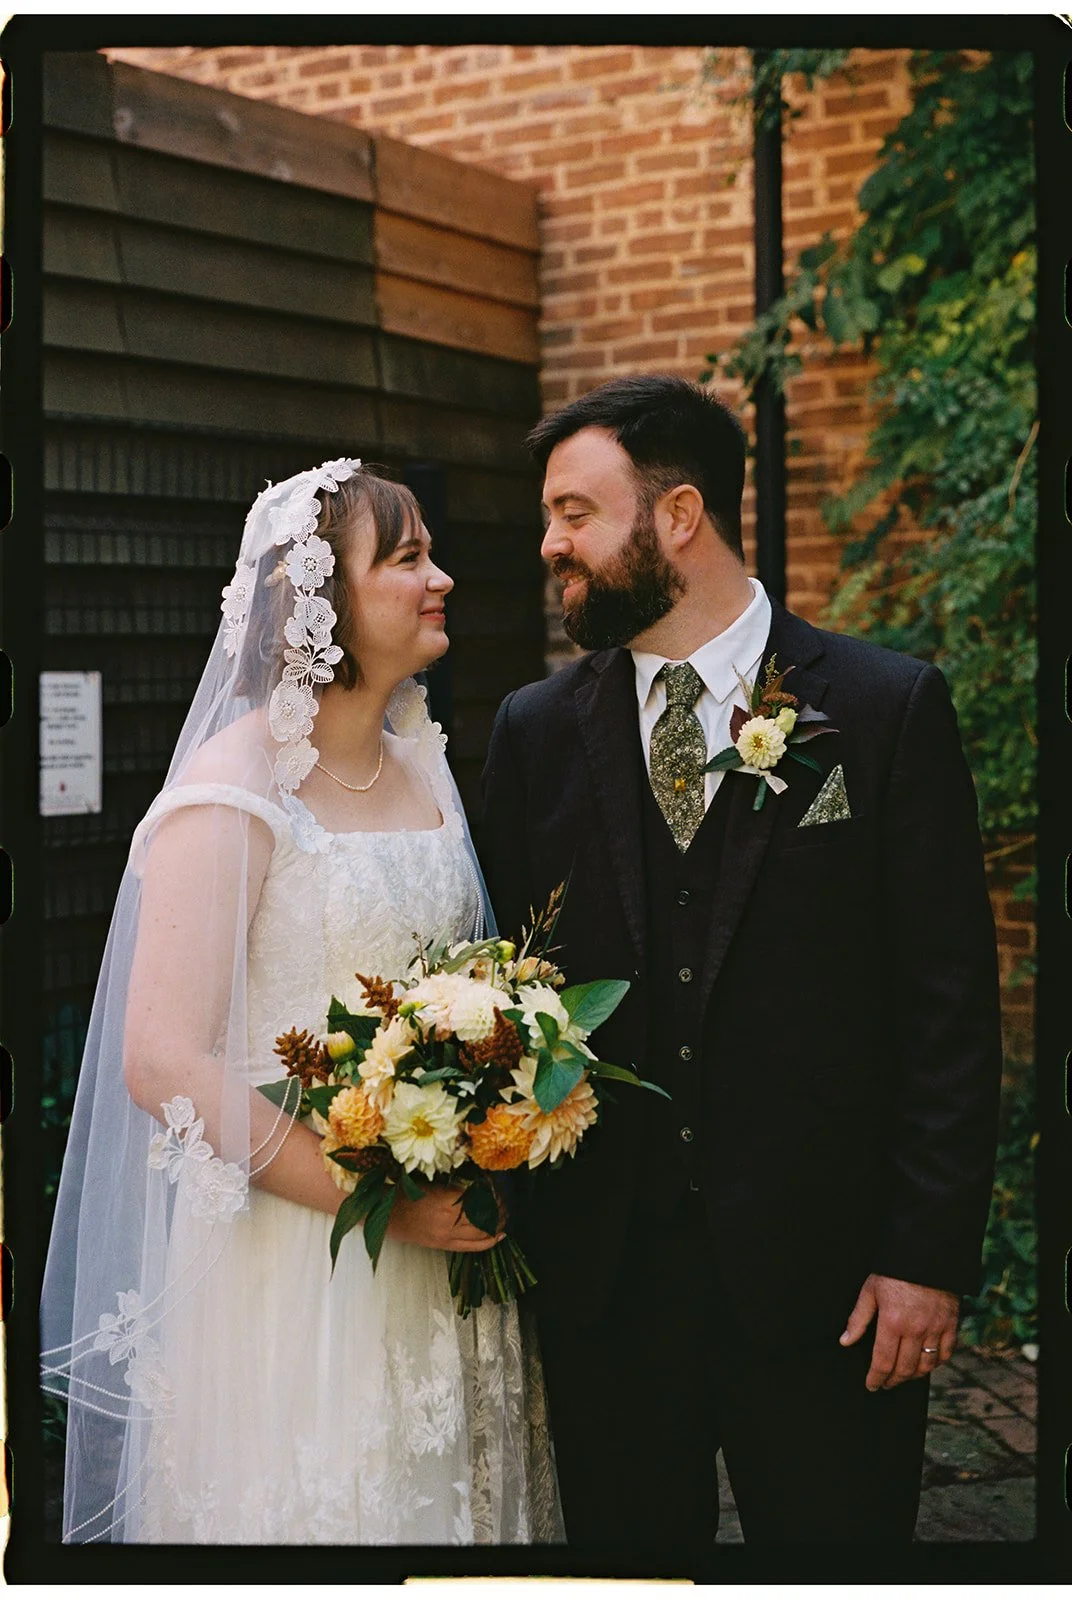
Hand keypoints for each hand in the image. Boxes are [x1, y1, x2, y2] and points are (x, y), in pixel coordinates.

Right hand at [385, 1183, 504, 1252]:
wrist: (386, 1215)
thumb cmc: (406, 1193)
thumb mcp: (433, 1184)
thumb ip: (456, 1187)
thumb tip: (481, 1186)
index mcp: (447, 1201)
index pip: (481, 1199)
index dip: (494, 1194)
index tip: (500, 1188)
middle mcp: (450, 1221)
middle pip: (485, 1217)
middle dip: (499, 1210)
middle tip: (507, 1202)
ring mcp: (447, 1236)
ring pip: (481, 1233)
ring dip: (497, 1224)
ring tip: (505, 1216)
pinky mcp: (443, 1245)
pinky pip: (471, 1247)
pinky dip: (488, 1242)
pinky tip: (499, 1236)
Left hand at [840, 1273, 959, 1390]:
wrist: (927, 1252)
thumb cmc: (894, 1270)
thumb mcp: (870, 1290)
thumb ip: (859, 1319)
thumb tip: (845, 1341)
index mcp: (892, 1322)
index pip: (883, 1362)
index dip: (876, 1378)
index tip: (872, 1385)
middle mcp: (915, 1330)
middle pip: (904, 1368)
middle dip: (893, 1381)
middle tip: (885, 1384)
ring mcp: (936, 1328)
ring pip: (926, 1365)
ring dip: (913, 1376)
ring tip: (903, 1376)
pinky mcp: (951, 1324)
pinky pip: (947, 1353)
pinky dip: (937, 1363)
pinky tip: (928, 1364)